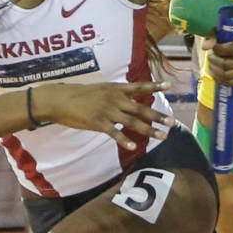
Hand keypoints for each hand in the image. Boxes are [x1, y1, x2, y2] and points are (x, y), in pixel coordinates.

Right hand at [40, 80, 161, 140]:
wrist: (60, 99)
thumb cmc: (80, 96)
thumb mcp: (101, 90)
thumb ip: (116, 96)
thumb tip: (130, 101)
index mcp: (116, 89)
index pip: (139, 87)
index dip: (154, 86)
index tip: (169, 86)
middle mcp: (115, 99)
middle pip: (141, 109)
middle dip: (158, 117)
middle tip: (172, 123)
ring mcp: (107, 111)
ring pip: (133, 122)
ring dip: (149, 130)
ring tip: (162, 136)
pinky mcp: (98, 122)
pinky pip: (114, 133)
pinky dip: (124, 139)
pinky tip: (133, 146)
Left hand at [207, 32, 232, 88]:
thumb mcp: (223, 32)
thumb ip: (213, 37)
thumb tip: (205, 47)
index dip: (220, 50)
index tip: (214, 48)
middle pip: (230, 64)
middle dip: (216, 62)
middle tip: (210, 58)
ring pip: (230, 75)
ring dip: (217, 72)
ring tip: (212, 66)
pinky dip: (222, 80)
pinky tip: (217, 75)